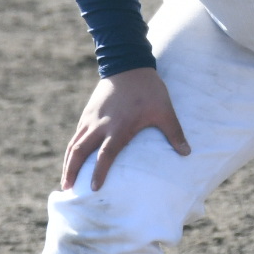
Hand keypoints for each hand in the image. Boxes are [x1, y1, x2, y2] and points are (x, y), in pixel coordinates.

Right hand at [60, 67, 190, 191]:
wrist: (127, 63)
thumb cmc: (148, 89)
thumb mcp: (164, 110)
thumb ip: (174, 132)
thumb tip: (187, 153)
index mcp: (118, 127)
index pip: (105, 154)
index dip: (99, 172)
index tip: (95, 188)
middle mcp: (100, 125)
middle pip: (79, 151)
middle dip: (72, 171)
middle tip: (68, 190)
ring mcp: (91, 118)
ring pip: (74, 144)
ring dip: (68, 163)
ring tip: (66, 181)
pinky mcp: (87, 112)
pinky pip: (76, 134)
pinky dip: (72, 149)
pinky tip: (72, 158)